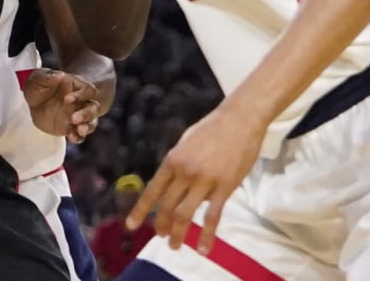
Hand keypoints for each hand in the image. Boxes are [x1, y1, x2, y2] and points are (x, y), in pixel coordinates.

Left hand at [22, 68, 101, 142]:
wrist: (35, 102)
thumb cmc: (40, 86)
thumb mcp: (39, 78)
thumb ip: (48, 77)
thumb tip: (60, 75)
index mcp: (77, 86)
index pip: (88, 90)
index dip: (81, 95)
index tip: (67, 99)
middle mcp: (81, 102)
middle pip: (93, 108)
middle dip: (86, 114)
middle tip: (74, 118)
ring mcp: (78, 116)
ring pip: (91, 122)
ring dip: (87, 127)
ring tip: (79, 130)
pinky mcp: (71, 128)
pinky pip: (80, 135)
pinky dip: (78, 137)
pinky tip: (72, 137)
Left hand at [128, 103, 265, 252]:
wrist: (238, 120)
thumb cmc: (211, 129)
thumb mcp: (185, 143)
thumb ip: (178, 165)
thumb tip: (175, 185)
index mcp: (172, 160)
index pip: (152, 190)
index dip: (140, 210)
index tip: (131, 225)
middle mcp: (184, 172)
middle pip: (167, 206)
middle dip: (161, 225)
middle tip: (161, 237)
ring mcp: (204, 181)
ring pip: (185, 214)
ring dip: (178, 233)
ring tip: (175, 246)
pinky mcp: (224, 188)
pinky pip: (213, 216)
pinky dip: (206, 235)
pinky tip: (203, 248)